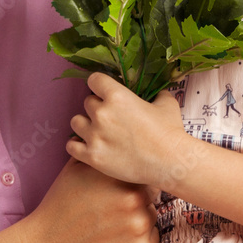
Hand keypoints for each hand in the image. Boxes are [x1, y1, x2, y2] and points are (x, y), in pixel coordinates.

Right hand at [25, 158, 158, 242]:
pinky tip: (116, 240)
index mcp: (121, 176)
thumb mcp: (77, 168)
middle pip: (150, 196)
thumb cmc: (62, 205)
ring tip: (112, 225)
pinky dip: (138, 241)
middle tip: (112, 210)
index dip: (132, 181)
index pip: (143, 173)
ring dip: (137, 220)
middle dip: (135, 200)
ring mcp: (139, 227)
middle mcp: (134, 200)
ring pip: (151, 217)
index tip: (120, 189)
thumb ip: (101, 153)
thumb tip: (114, 137)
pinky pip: (151, 240)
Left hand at [66, 72, 184, 185]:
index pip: (94, 80)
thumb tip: (157, 93)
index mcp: (117, 96)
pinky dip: (77, 145)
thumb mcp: (167, 104)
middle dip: (97, 108)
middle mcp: (102, 113)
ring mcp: (95, 135)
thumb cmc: (170, 132)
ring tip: (97, 131)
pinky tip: (87, 146)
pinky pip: (71, 146)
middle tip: (109, 117)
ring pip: (76, 122)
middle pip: (87, 102)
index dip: (99, 85)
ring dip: (85, 124)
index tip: (103, 91)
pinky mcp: (92, 156)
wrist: (171, 162)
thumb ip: (157, 95)